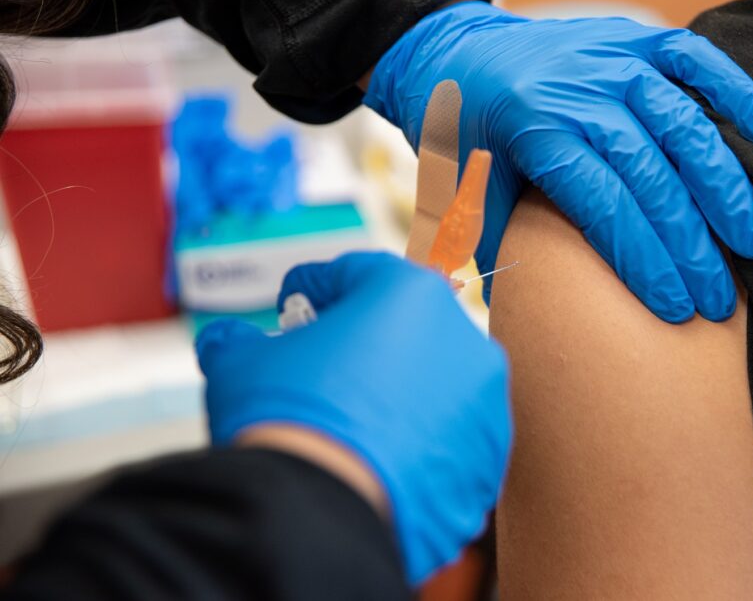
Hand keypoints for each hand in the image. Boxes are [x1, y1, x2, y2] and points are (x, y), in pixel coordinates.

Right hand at [195, 252, 511, 585]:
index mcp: (411, 293)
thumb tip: (227, 341)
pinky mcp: (488, 458)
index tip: (294, 302)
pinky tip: (379, 460)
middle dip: (365, 340)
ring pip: (434, 385)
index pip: (360, 272)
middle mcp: (462, 338)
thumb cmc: (286, 420)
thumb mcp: (242, 364)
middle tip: (323, 361)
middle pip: (407, 327)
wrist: (319, 516)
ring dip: (397, 393)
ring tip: (351, 420)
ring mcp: (484, 402)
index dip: (318, 285)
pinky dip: (418, 444)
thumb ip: (238, 341)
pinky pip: (448, 440)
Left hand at [364, 1, 752, 322]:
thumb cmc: (468, 141)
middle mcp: (577, 90)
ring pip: (683, 123)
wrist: (459, 56)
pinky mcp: (634, 36)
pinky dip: (734, 90)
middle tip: (718, 299)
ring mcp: (610, 58)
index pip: (603, 205)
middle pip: (650, 175)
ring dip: (723, 188)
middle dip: (690, 245)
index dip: (643, 259)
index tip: (675, 307)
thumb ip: (497, 253)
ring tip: (751, 244)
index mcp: (533, 130)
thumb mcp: (466, 197)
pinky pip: (694, 57)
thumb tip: (527, 326)